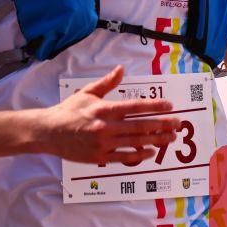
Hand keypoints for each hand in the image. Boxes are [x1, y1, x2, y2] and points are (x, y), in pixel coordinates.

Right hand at [41, 66, 178, 164]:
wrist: (49, 132)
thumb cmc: (68, 111)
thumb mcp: (87, 92)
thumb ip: (107, 83)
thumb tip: (121, 69)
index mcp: (104, 109)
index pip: (135, 107)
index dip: (154, 106)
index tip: (170, 106)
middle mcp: (106, 126)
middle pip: (140, 125)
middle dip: (162, 124)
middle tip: (178, 124)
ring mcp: (104, 144)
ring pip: (136, 142)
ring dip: (156, 140)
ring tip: (171, 138)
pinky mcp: (100, 157)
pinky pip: (124, 157)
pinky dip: (139, 155)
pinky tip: (152, 152)